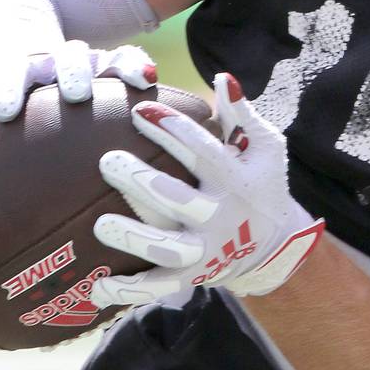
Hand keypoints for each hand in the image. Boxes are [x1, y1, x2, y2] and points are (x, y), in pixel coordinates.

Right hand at [0, 41, 156, 136]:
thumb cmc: (54, 67)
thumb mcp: (88, 62)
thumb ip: (122, 65)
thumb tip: (152, 78)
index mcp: (70, 58)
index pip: (94, 56)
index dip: (113, 67)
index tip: (132, 81)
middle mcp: (39, 63)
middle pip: (55, 61)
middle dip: (68, 73)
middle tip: (78, 93)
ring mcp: (4, 76)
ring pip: (8, 80)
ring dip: (10, 92)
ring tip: (10, 111)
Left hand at [91, 72, 324, 304]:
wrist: (274, 246)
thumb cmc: (261, 184)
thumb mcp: (264, 148)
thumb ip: (241, 115)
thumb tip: (221, 78)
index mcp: (235, 180)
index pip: (202, 153)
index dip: (172, 130)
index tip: (139, 111)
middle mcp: (220, 217)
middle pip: (178, 200)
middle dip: (141, 181)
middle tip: (106, 160)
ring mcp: (204, 250)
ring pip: (167, 249)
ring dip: (133, 238)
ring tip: (99, 223)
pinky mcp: (190, 277)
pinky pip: (157, 287)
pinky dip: (128, 292)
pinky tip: (96, 287)